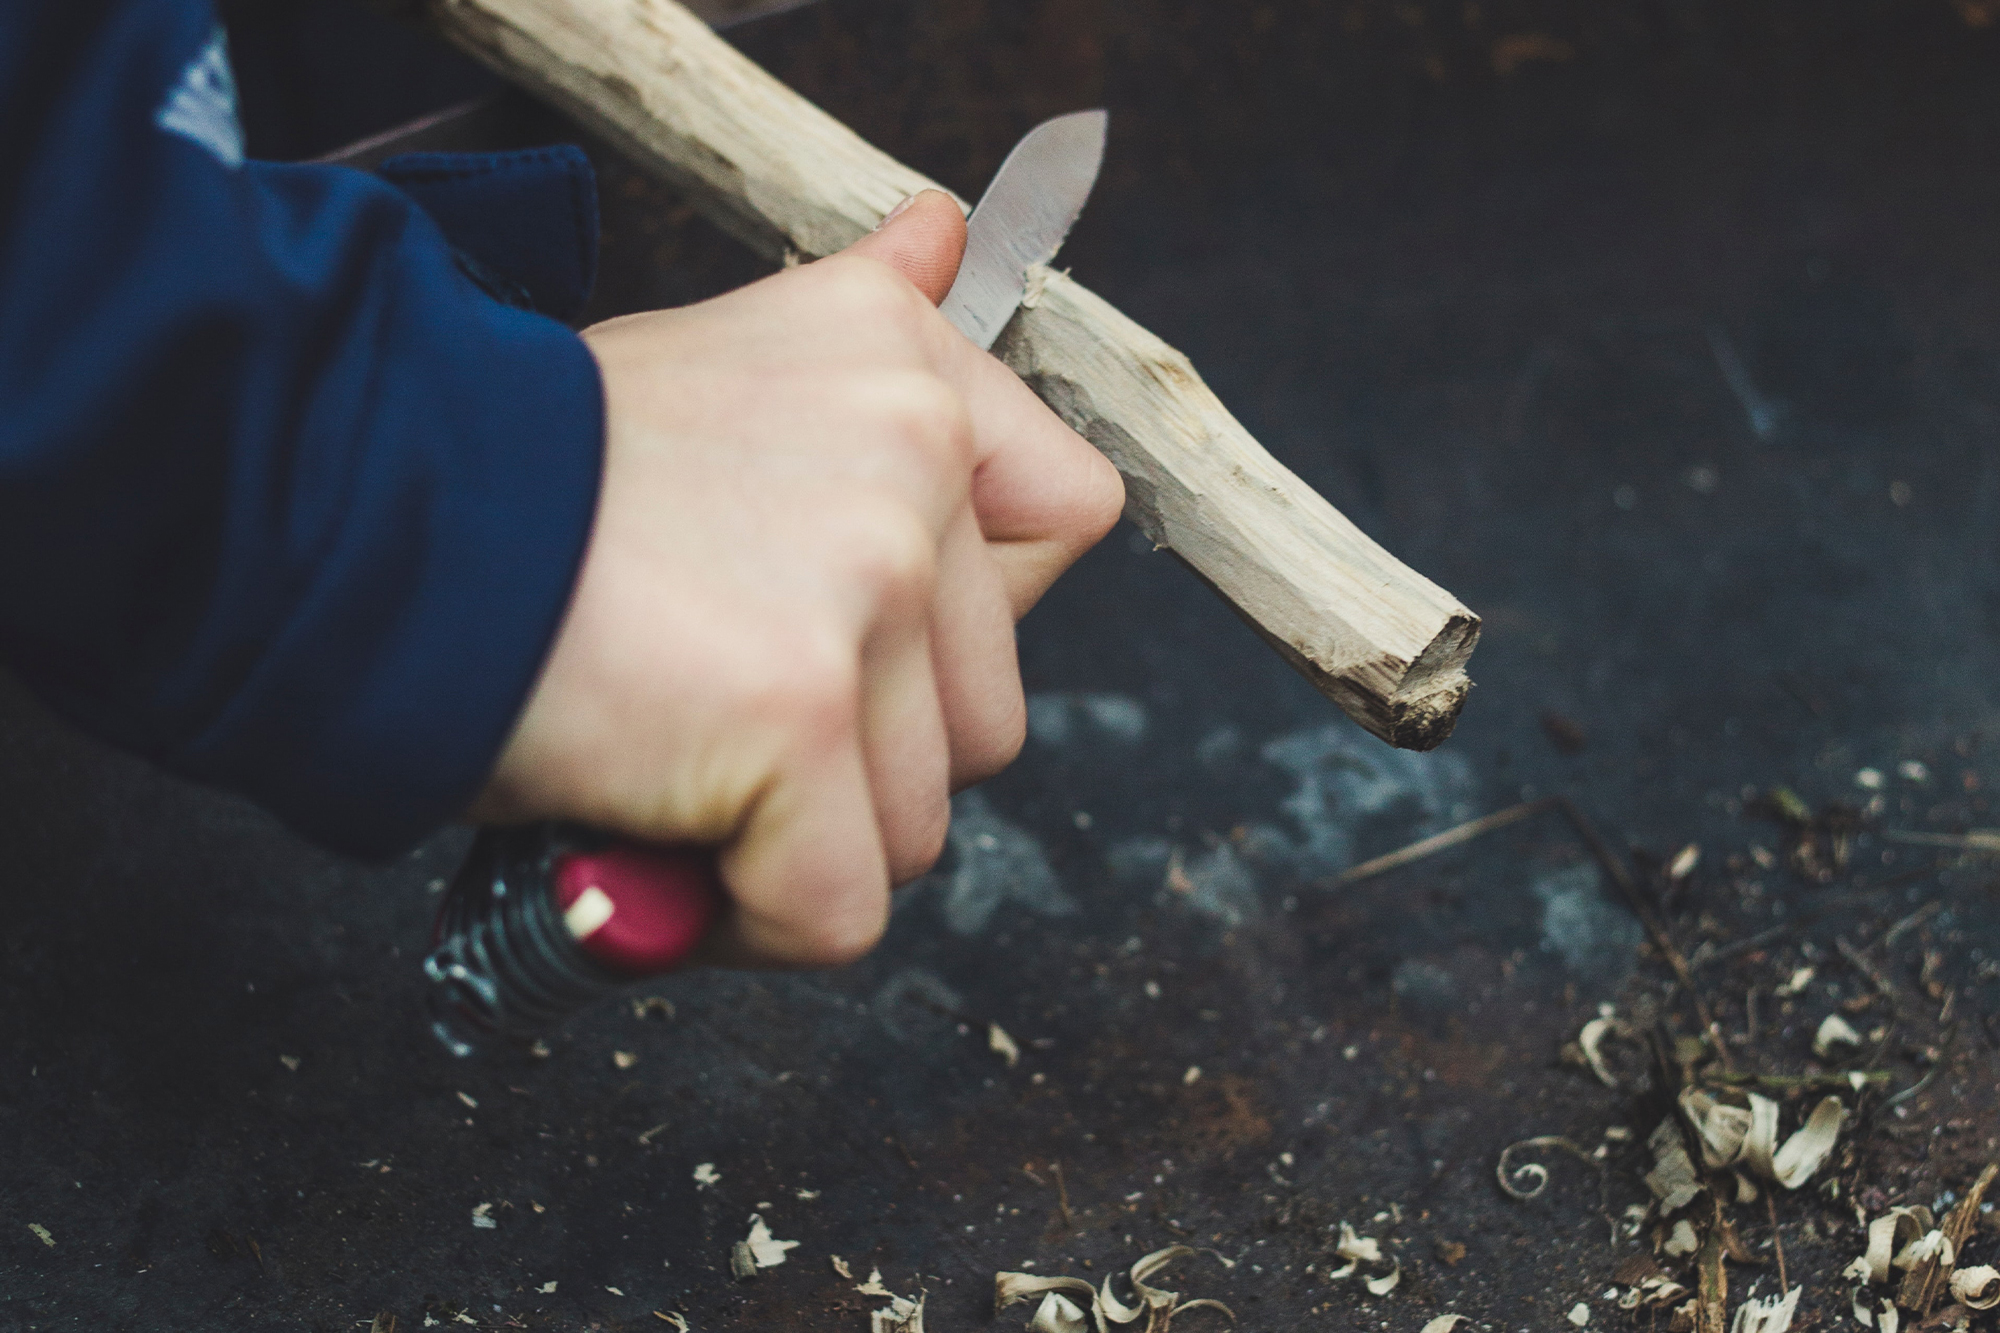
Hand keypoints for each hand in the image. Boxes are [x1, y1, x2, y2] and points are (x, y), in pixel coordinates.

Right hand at [471, 191, 1123, 967]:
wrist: (358, 512)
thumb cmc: (525, 465)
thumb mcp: (716, 353)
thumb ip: (854, 320)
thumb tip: (947, 234)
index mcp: (910, 366)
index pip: (1066, 522)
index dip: (965, 616)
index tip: (850, 627)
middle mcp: (912, 455)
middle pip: (986, 715)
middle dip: (861, 752)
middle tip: (716, 707)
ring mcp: (865, 585)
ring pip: (915, 821)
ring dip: (794, 839)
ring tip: (667, 766)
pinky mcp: (800, 716)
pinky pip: (837, 909)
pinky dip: (739, 922)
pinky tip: (648, 848)